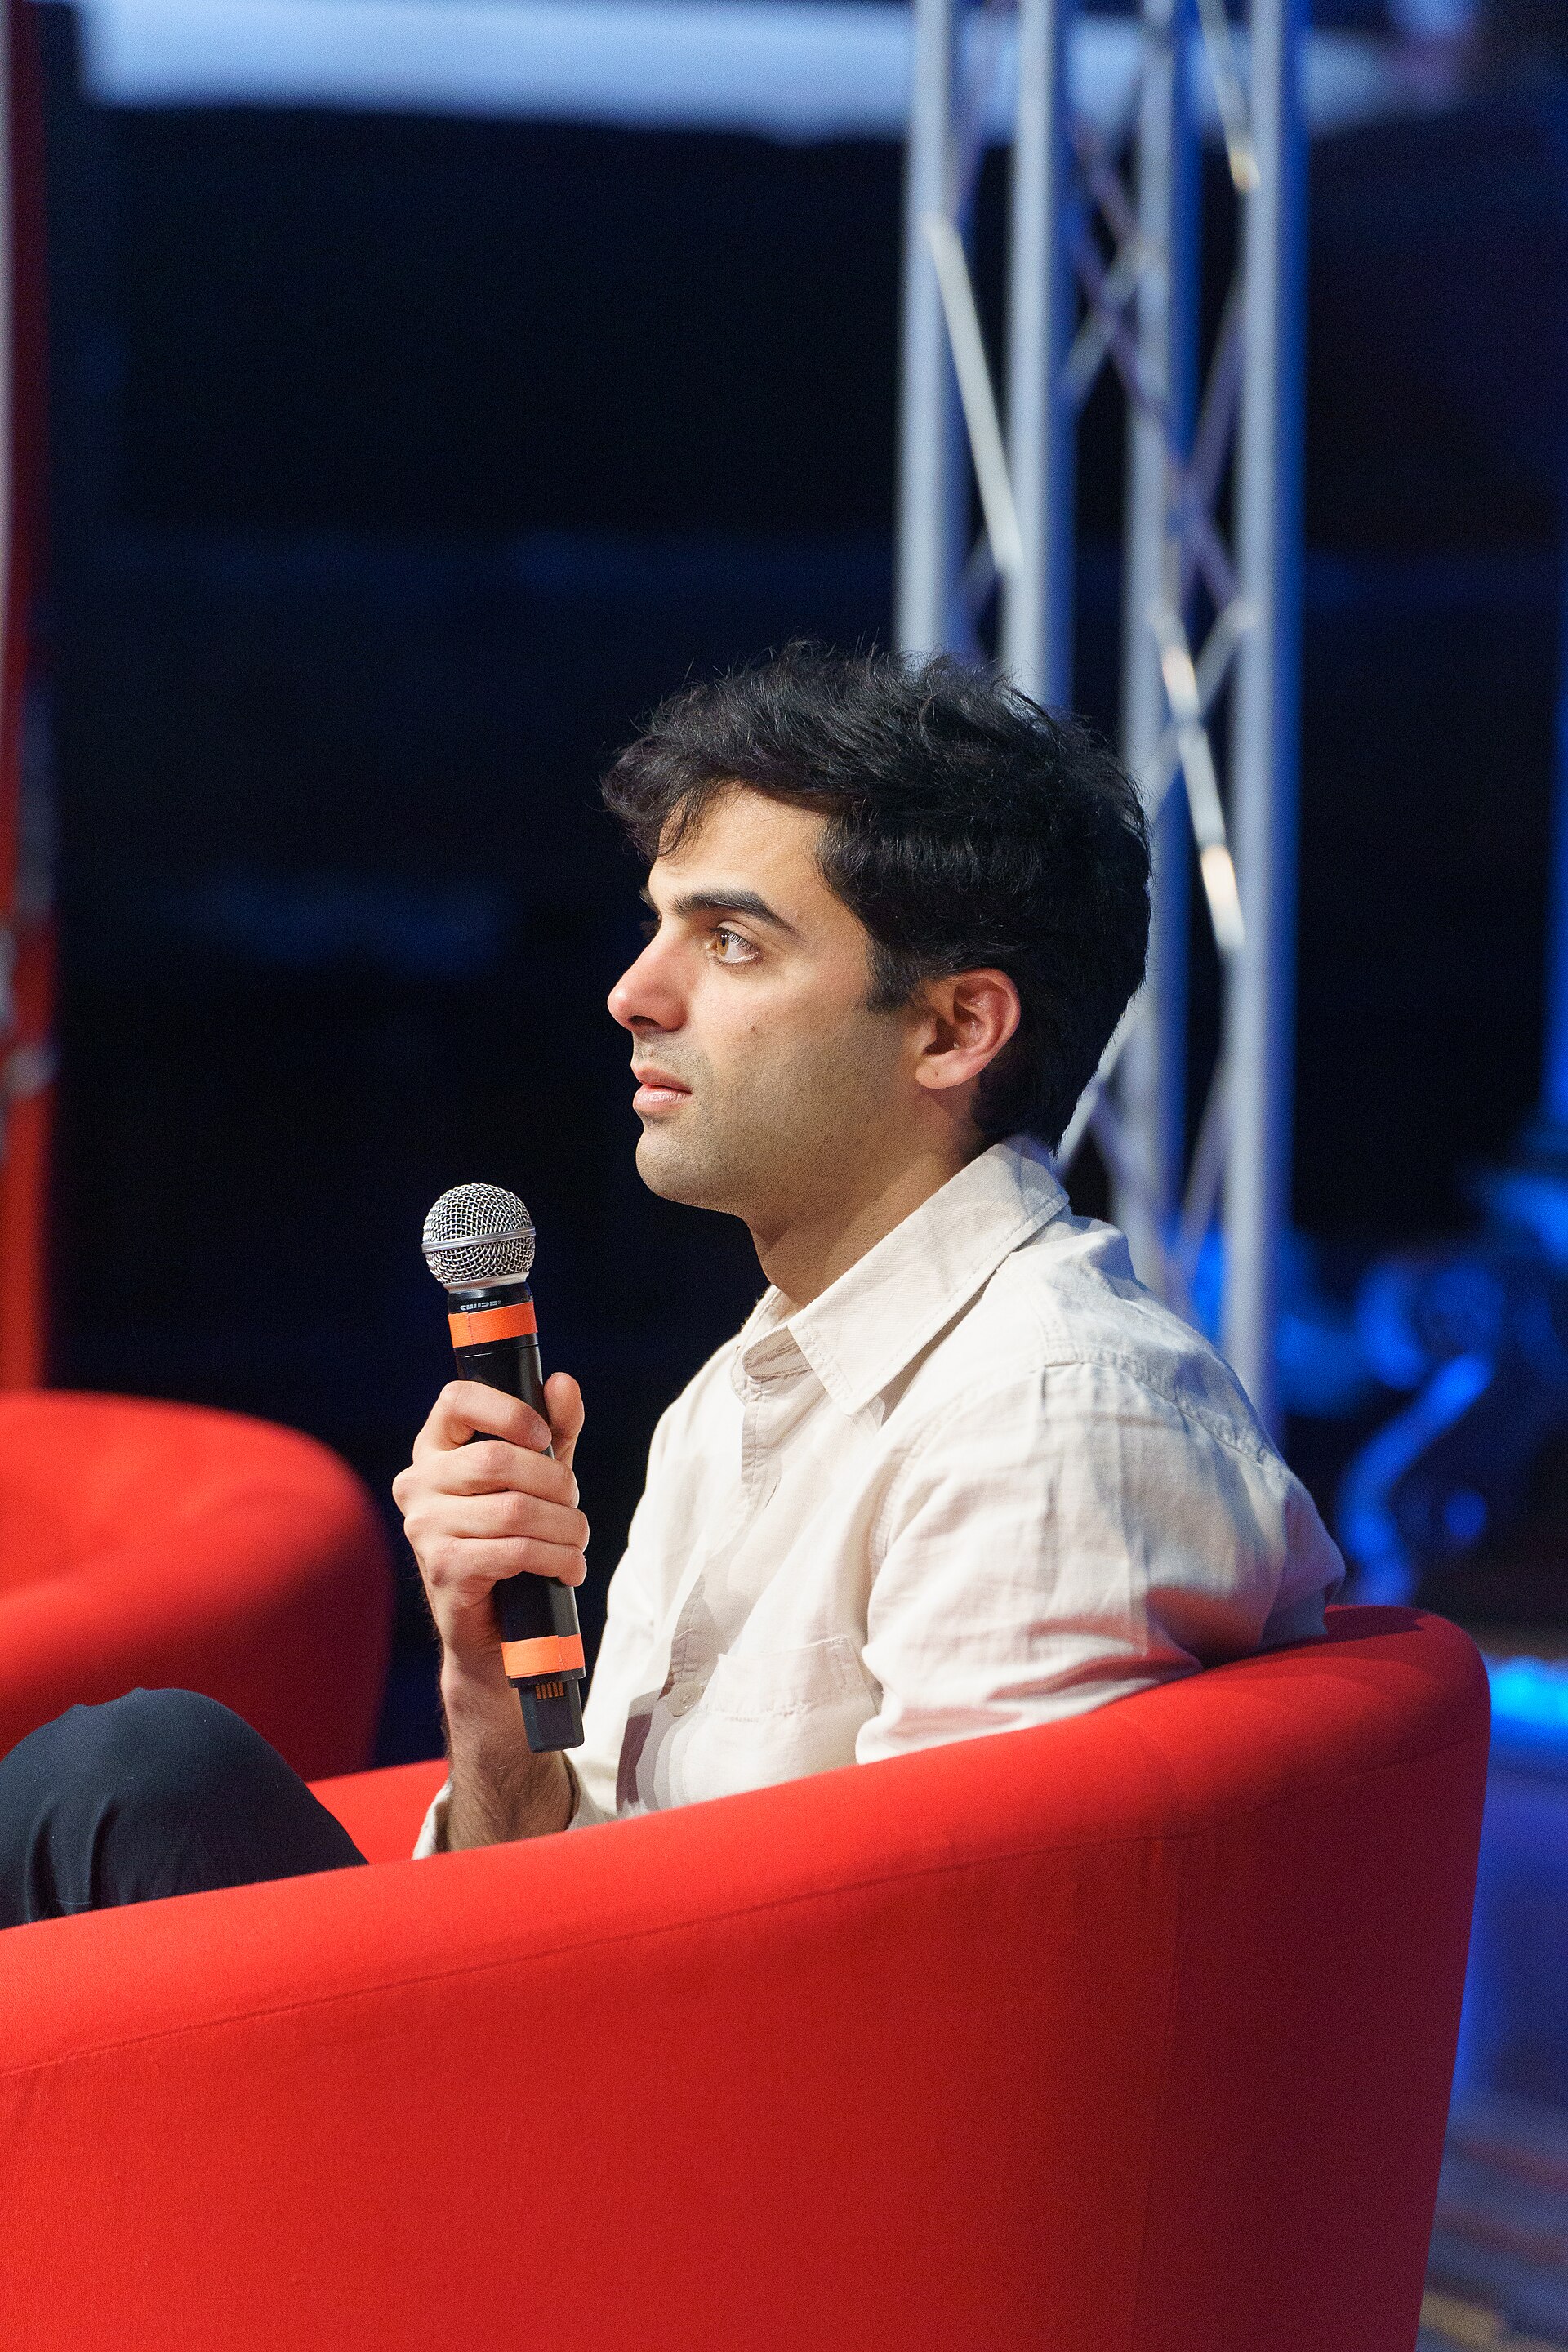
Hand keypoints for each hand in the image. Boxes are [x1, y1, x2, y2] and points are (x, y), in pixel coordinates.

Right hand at [393, 1374, 587, 1701]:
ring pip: (515, 1509)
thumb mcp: (540, 1478)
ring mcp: (424, 1527)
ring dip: (566, 1527)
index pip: (457, 1399)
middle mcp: (417, 1482)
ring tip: (577, 1543)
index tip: (544, 1438)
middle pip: (497, 1459)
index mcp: (434, 1449)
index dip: (509, 1410)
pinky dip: (557, 1559)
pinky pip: (515, 1550)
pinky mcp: (443, 1568)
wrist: (497, 1630)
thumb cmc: (517, 1539)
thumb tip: (561, 1382)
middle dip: (555, 1481)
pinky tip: (569, 1569)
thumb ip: (554, 1431)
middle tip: (573, 1505)